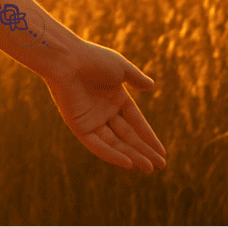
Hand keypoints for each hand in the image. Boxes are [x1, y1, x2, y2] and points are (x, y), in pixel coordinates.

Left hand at [43, 40, 166, 172]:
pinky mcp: (78, 126)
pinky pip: (97, 145)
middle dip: (144, 151)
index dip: (148, 137)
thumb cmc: (92, 58)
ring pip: (115, 143)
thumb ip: (135, 78)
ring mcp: (91, 120)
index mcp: (114, 97)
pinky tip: (128, 164)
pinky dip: (111, 155)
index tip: (162, 152)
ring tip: (149, 169)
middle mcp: (103, 110)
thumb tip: (151, 85)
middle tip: (160, 166)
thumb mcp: (120, 67)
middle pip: (127, 136)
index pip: (136, 122)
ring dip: (132, 156)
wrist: (65, 59)